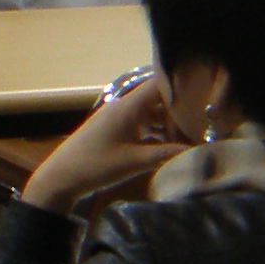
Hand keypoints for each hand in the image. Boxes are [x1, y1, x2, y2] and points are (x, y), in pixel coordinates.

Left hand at [21, 69, 193, 213]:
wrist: (60, 178)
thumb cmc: (95, 165)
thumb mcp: (135, 161)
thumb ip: (167, 153)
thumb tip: (199, 150)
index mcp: (127, 107)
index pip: (159, 85)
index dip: (182, 88)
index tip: (204, 99)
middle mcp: (124, 108)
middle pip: (160, 102)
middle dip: (181, 115)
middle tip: (203, 132)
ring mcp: (119, 120)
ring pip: (153, 116)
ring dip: (171, 128)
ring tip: (192, 143)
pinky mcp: (116, 133)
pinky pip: (144, 128)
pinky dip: (159, 136)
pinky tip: (172, 150)